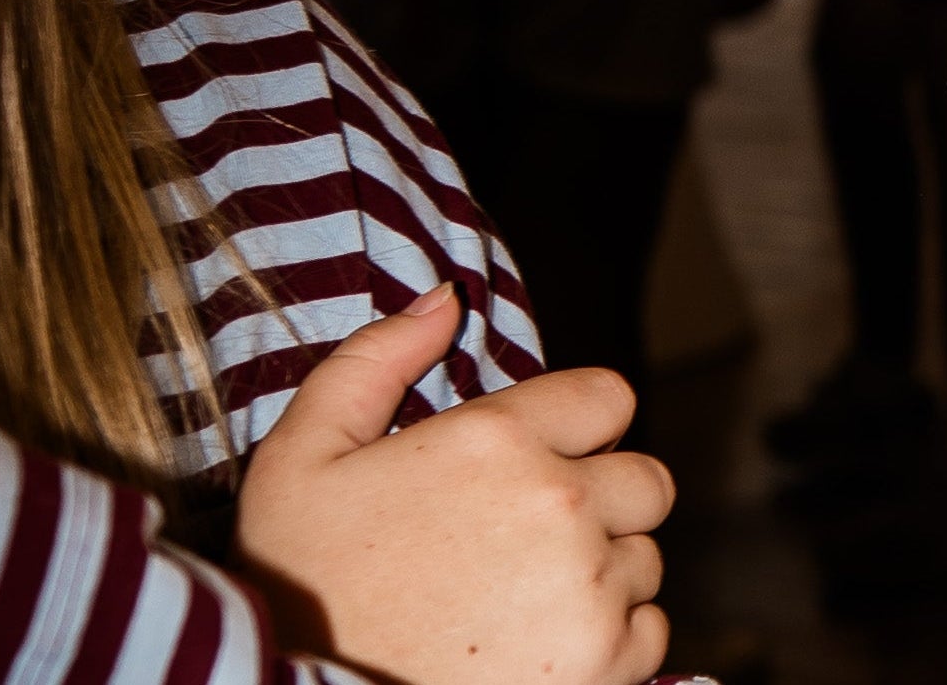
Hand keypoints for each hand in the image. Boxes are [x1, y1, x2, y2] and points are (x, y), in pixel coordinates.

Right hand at [237, 289, 673, 684]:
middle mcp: (560, 504)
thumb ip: (374, 361)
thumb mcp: (299, 459)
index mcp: (498, 440)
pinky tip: (536, 649)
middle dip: (599, 502)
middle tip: (523, 543)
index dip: (576, 428)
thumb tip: (447, 298)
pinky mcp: (608, 663)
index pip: (609, 397)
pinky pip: (650, 630)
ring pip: (644, 558)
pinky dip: (610, 642)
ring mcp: (590, 587)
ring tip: (515, 602)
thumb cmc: (296, 585)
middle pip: (644, 480)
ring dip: (600, 574)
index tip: (536, 464)